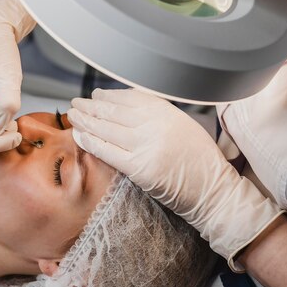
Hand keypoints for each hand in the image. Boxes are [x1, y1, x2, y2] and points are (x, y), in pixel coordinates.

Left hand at [67, 88, 283, 270]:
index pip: (130, 97)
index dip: (109, 96)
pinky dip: (91, 142)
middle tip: (77, 103)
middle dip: (91, 106)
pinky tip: (79, 135)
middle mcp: (155, 125)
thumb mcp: (182, 125)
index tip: (96, 95)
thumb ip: (156, 114)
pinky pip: (108, 151)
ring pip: (107, 129)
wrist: (213, 191)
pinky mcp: (139, 168)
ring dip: (86, 121)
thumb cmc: (199, 160)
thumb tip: (123, 107)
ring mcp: (146, 146)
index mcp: (167, 111)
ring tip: (73, 115)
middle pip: (114, 111)